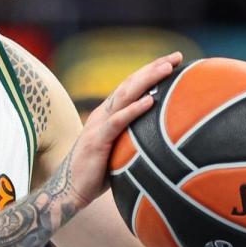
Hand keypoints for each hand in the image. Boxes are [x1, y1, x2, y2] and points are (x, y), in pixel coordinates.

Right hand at [65, 52, 183, 205]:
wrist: (69, 190)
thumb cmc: (97, 173)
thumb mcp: (120, 150)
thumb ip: (135, 139)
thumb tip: (165, 140)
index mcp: (109, 113)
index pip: (133, 85)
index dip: (151, 70)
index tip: (174, 60)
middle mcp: (104, 113)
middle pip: (131, 83)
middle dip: (154, 67)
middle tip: (176, 57)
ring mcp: (99, 124)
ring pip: (125, 95)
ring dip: (147, 80)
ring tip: (166, 69)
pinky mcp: (97, 140)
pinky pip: (118, 122)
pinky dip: (134, 109)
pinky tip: (150, 101)